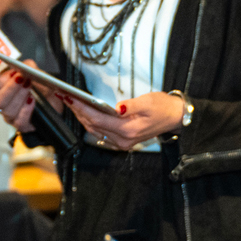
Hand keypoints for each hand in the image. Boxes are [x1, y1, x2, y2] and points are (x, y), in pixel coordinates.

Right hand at [0, 62, 38, 132]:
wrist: (55, 104)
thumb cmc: (42, 89)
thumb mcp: (38, 73)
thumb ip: (30, 67)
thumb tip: (25, 65)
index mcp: (1, 88)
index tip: (8, 73)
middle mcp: (4, 103)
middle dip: (9, 88)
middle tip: (20, 78)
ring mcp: (11, 115)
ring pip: (7, 110)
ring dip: (19, 97)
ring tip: (29, 87)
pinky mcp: (21, 125)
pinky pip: (19, 121)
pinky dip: (26, 110)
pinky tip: (32, 101)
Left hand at [68, 90, 184, 148]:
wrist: (175, 118)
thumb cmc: (162, 107)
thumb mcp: (148, 101)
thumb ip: (130, 106)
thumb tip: (117, 107)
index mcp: (128, 130)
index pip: (98, 119)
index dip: (82, 109)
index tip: (70, 98)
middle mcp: (123, 140)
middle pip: (93, 126)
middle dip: (78, 111)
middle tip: (65, 97)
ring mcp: (122, 143)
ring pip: (95, 131)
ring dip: (82, 117)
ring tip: (71, 103)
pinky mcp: (123, 141)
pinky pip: (101, 133)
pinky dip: (91, 123)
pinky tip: (84, 113)